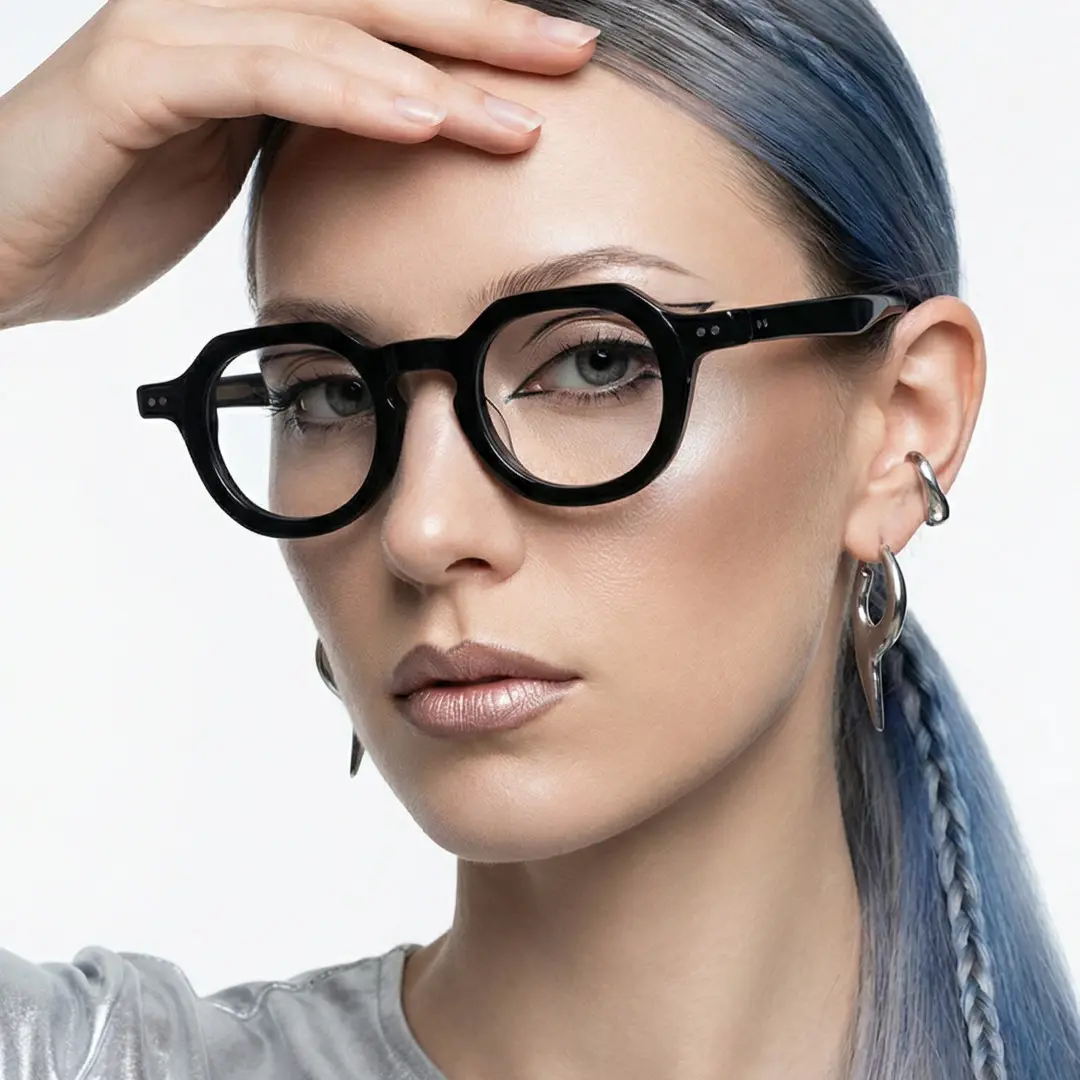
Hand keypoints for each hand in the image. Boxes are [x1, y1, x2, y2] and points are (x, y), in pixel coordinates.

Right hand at [0, 0, 598, 326]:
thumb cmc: (114, 203)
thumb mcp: (237, 165)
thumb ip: (305, 132)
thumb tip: (386, 136)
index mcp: (256, 32)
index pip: (382, 17)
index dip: (472, 31)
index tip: (557, 62)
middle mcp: (220, 9)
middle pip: (376, 0)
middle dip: (482, 27)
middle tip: (574, 53)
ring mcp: (175, 28)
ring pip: (331, 27)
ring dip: (434, 69)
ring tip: (521, 112)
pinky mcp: (136, 74)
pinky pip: (261, 72)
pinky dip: (345, 94)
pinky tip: (415, 120)